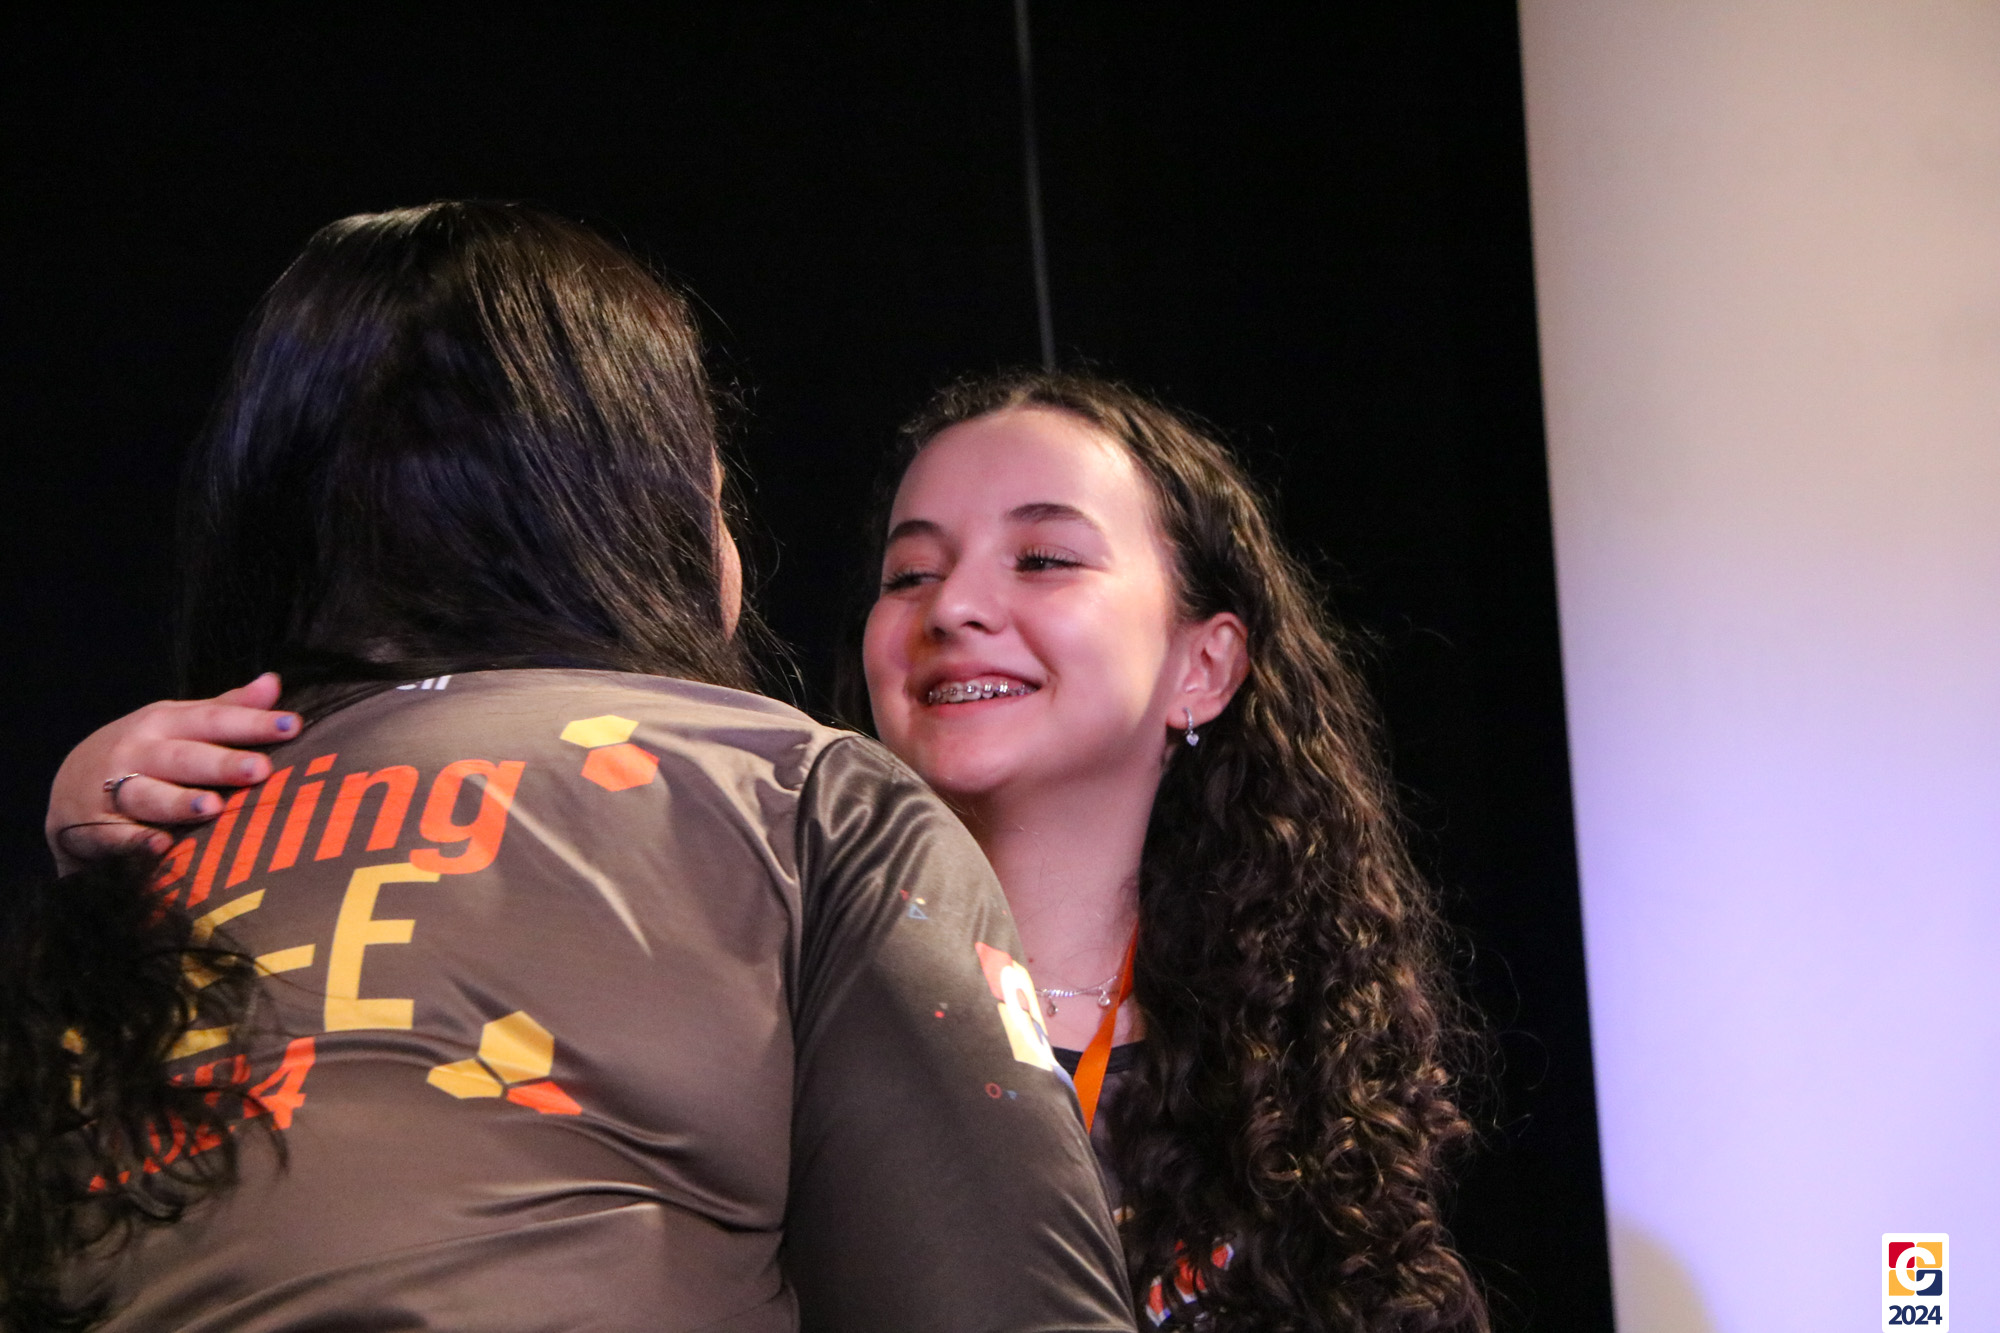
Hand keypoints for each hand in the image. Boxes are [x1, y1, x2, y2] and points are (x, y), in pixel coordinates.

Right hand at [46, 673, 301, 873]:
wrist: (69, 785)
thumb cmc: (146, 750)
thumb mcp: (179, 721)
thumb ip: (227, 708)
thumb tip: (273, 684)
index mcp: (165, 723)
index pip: (214, 720)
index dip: (253, 722)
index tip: (293, 725)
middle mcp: (140, 752)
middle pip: (184, 757)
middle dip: (221, 764)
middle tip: (259, 769)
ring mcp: (113, 789)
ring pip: (148, 795)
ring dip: (179, 803)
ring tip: (213, 808)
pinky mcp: (96, 827)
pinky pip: (117, 836)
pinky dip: (135, 843)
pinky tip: (160, 847)